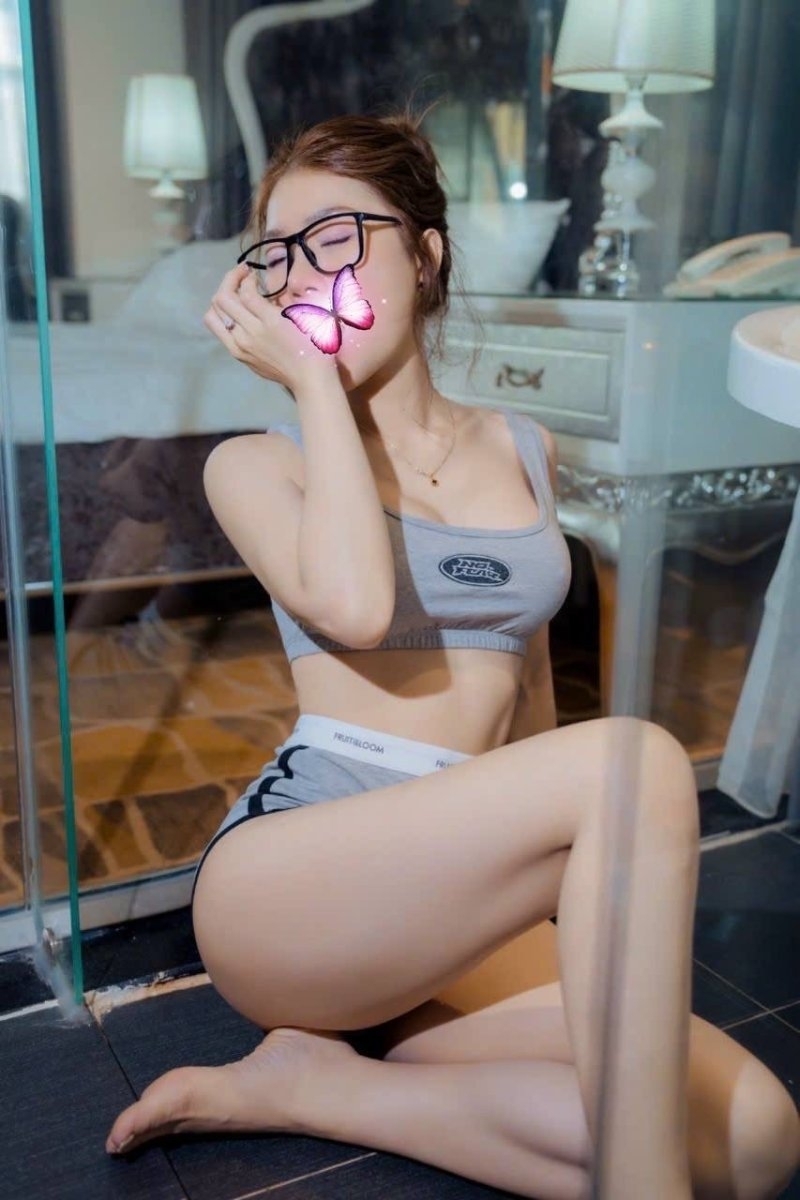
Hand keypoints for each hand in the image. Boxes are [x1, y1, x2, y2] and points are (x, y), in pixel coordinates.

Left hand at [205, 265, 337, 390]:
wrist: (309, 379)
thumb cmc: (314, 346)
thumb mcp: (302, 317)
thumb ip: (280, 301)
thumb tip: (262, 291)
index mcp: (270, 321)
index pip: (245, 291)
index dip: (247, 277)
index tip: (254, 274)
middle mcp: (249, 333)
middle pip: (222, 299)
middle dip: (230, 280)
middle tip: (242, 276)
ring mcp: (240, 346)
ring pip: (213, 315)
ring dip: (221, 299)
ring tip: (234, 295)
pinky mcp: (238, 355)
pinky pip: (220, 331)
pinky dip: (223, 317)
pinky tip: (237, 315)